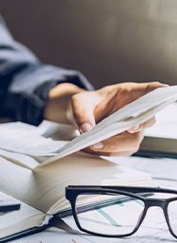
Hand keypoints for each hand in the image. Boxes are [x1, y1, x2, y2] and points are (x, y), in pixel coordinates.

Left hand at [44, 81, 166, 155]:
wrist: (81, 117)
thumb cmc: (85, 104)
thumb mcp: (79, 103)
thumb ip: (82, 113)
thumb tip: (87, 130)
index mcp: (129, 94)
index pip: (151, 91)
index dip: (159, 92)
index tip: (164, 92)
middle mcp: (135, 112)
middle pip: (146, 121)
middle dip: (135, 128)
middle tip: (123, 130)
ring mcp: (132, 129)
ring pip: (133, 141)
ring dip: (114, 146)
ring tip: (92, 145)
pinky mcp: (124, 142)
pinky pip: (121, 151)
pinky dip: (106, 152)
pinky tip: (91, 148)